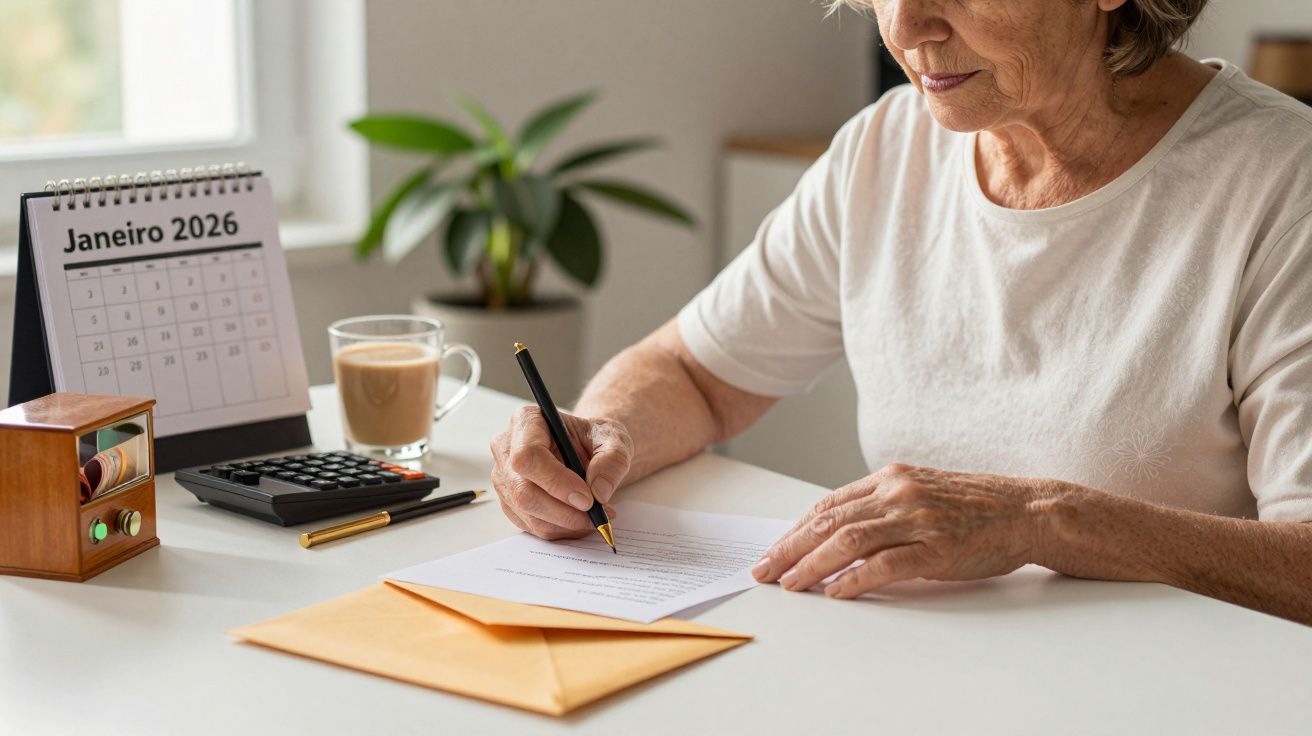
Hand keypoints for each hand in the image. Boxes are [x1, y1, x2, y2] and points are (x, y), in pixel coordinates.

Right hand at [490, 406, 632, 539]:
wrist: (587, 448)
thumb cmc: (594, 438)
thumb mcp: (614, 438)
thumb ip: (612, 459)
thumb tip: (599, 490)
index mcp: (527, 421)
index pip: (528, 456)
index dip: (555, 481)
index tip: (587, 498)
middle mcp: (507, 449)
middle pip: (523, 491)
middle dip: (563, 511)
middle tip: (596, 514)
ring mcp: (505, 478)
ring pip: (528, 513)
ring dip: (566, 523)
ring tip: (596, 516)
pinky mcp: (511, 502)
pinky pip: (532, 525)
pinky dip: (561, 529)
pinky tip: (581, 519)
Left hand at [752, 463, 1055, 597]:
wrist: (1026, 510)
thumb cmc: (974, 507)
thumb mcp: (921, 492)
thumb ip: (882, 506)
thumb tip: (837, 531)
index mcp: (890, 478)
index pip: (828, 504)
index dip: (795, 529)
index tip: (774, 550)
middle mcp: (898, 493)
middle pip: (829, 522)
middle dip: (790, 548)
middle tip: (765, 571)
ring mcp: (917, 519)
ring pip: (848, 541)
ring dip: (812, 565)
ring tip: (790, 584)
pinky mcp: (936, 548)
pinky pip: (885, 565)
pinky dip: (855, 580)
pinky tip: (836, 592)